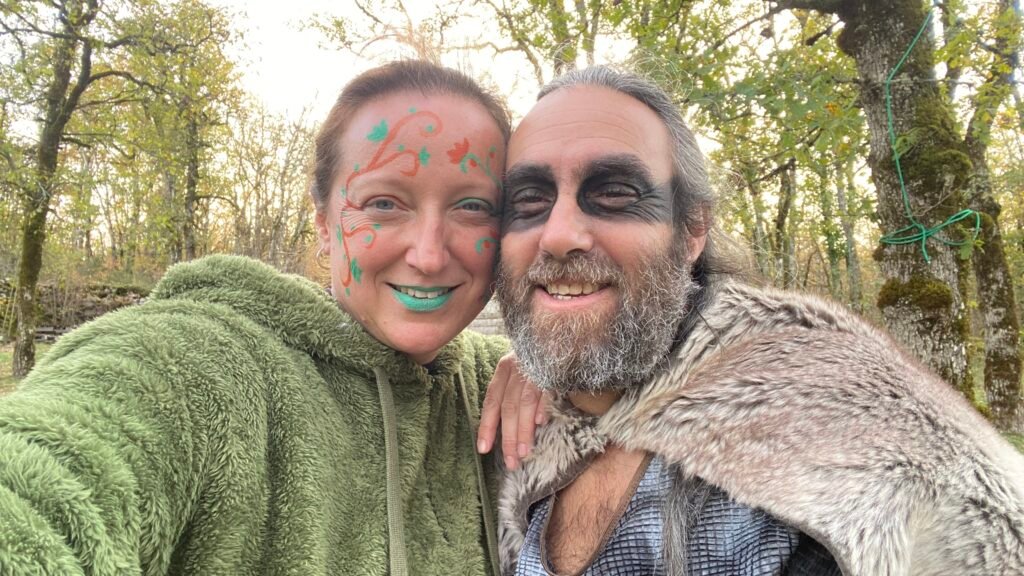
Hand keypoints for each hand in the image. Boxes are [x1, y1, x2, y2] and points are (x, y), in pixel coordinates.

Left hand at [477, 353, 547, 469]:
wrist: (559, 328)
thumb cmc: (538, 356)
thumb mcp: (520, 370)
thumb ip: (515, 394)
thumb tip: (517, 426)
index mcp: (504, 370)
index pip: (492, 401)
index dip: (487, 426)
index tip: (483, 449)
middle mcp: (516, 369)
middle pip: (508, 407)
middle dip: (508, 437)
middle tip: (511, 462)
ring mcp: (534, 368)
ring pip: (524, 404)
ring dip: (524, 430)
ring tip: (524, 453)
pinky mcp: (552, 368)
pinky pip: (545, 391)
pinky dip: (541, 407)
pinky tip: (540, 423)